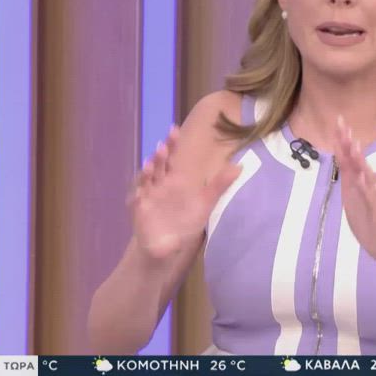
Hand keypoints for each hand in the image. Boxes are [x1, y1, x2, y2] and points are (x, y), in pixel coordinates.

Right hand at [126, 126, 241, 260]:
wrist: (170, 246)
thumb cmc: (185, 220)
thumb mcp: (205, 203)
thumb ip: (219, 185)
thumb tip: (240, 166)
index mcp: (173, 179)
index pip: (171, 158)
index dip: (172, 144)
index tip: (174, 130)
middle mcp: (158, 184)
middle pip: (157, 166)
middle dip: (159, 156)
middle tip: (163, 146)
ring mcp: (147, 196)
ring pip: (144, 181)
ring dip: (145, 173)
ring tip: (150, 165)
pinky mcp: (139, 212)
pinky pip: (136, 202)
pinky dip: (136, 197)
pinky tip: (139, 193)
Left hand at [333, 116, 375, 269]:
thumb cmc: (369, 221)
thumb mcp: (353, 198)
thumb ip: (349, 180)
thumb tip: (344, 161)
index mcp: (357, 182)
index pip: (347, 157)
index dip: (342, 140)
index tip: (338, 122)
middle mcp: (367, 184)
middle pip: (356, 160)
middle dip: (348, 143)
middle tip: (342, 124)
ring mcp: (374, 195)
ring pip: (366, 174)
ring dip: (360, 160)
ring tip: (354, 145)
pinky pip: (372, 196)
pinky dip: (367, 186)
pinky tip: (363, 177)